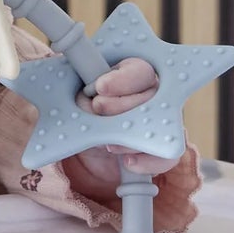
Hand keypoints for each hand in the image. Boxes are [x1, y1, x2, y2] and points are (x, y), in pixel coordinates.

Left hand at [72, 57, 183, 182]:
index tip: (99, 87)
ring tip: (107, 142)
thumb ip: (73, 91)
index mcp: (130, 74)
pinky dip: (147, 161)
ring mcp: (158, 122)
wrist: (85, 145)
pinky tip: (127, 162)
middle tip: (98, 110)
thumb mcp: (72, 98)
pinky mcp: (160, 150)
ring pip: (161, 124)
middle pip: (152, 95)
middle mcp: (150, 95)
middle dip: (121, 106)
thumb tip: (67, 90)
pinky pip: (167, 156)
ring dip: (131, 135)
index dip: (122, 79)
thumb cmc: (81, 111)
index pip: (139, 70)